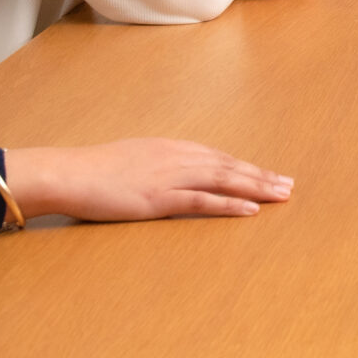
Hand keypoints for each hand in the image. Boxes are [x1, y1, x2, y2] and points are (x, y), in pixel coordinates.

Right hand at [2, 139, 293, 220]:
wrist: (69, 173)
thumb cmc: (93, 171)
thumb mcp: (131, 159)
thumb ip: (155, 165)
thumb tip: (166, 174)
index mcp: (170, 148)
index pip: (217, 157)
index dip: (244, 166)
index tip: (266, 173)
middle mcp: (177, 157)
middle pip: (228, 166)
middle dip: (260, 175)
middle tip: (288, 185)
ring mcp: (170, 177)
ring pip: (224, 180)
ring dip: (256, 187)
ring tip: (281, 195)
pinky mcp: (160, 198)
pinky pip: (203, 201)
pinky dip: (230, 204)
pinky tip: (251, 209)